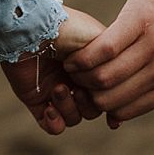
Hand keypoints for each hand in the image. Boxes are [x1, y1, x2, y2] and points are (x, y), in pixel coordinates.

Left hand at [1, 6, 106, 134]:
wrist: (30, 29)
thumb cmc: (67, 30)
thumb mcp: (102, 41)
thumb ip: (116, 64)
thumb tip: (123, 95)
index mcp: (94, 66)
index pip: (110, 92)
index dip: (109, 95)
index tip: (105, 90)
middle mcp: (77, 80)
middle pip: (95, 108)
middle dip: (88, 103)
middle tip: (76, 88)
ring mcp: (57, 91)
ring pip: (75, 118)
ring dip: (68, 109)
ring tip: (57, 89)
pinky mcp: (37, 100)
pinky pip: (52, 126)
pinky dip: (54, 123)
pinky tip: (50, 109)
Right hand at [64, 0, 153, 126]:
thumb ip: (153, 87)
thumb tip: (114, 121)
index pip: (123, 110)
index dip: (98, 103)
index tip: (86, 90)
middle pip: (109, 97)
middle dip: (85, 90)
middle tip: (74, 77)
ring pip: (104, 76)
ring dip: (80, 73)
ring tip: (72, 64)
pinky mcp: (141, 19)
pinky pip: (104, 49)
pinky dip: (83, 54)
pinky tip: (75, 51)